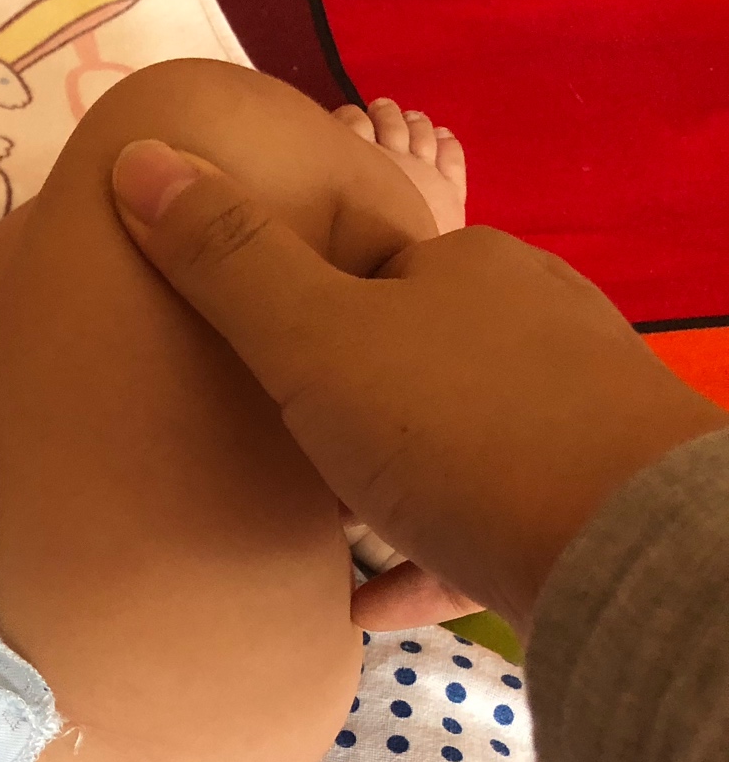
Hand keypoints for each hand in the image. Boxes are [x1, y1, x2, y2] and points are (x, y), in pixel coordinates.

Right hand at [110, 139, 727, 638]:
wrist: (623, 546)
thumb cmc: (454, 426)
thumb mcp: (310, 338)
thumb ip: (226, 261)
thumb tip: (139, 156)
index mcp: (464, 268)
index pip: (366, 265)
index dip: (300, 306)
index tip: (251, 361)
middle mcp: (529, 323)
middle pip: (411, 352)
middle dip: (345, 396)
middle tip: (271, 450)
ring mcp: (567, 415)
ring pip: (454, 438)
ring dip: (384, 479)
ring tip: (315, 528)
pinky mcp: (586, 505)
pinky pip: (481, 528)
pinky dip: (422, 557)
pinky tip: (365, 604)